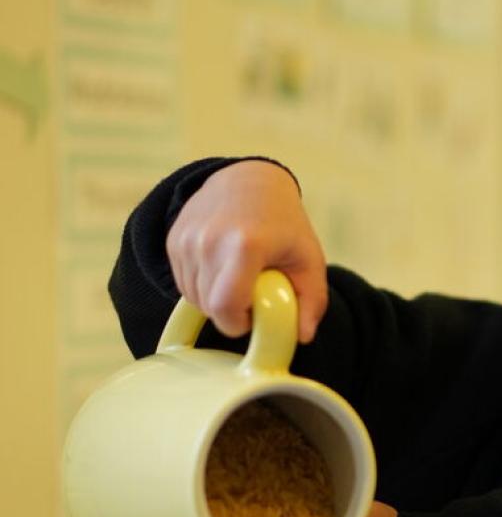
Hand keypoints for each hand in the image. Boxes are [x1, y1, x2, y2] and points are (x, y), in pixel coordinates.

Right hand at [166, 159, 327, 341]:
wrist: (250, 180)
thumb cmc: (284, 224)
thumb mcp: (310, 260)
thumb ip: (313, 301)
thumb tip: (302, 336)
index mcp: (245, 245)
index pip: (224, 307)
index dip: (238, 323)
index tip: (254, 315)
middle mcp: (209, 241)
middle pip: (208, 307)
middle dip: (231, 313)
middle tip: (253, 294)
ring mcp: (187, 239)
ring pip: (193, 298)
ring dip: (216, 300)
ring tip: (240, 277)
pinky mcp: (173, 240)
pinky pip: (183, 283)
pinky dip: (203, 285)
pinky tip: (223, 268)